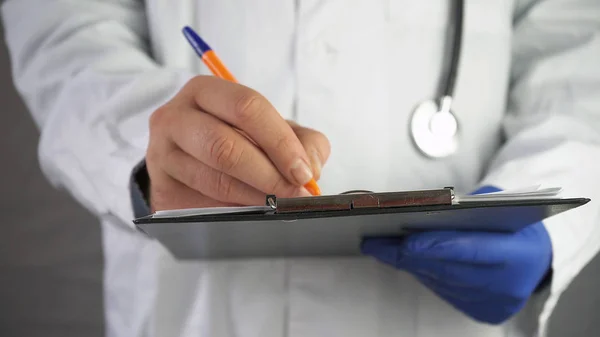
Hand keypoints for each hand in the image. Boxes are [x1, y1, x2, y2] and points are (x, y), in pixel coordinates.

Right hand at [146, 76, 329, 210]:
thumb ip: (301, 141)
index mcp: (205, 92)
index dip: (280, 142)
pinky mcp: (161, 188)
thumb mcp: (271, 130)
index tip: (303, 171)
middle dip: (268, 175)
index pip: (247, 108)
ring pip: (214, 179)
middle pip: (225, 146)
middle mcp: (175, 117)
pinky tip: (251, 211)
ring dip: (255, 198)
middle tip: (295, 194)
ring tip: (278, 205)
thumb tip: (311, 168)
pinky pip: (202, 204)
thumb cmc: (237, 140)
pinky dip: (235, 211)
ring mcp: (162, 154)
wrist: (190, 163)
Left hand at [361, 186, 552, 323]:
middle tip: (375, 243)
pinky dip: (422, 273)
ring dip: (409, 264)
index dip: (437, 246)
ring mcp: (493, 303)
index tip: (405, 241)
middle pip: (447, 270)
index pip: (472, 251)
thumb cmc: (516, 225)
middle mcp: (507, 285)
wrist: (537, 259)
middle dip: (408, 255)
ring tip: (380, 247)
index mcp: (519, 254)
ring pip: (439, 282)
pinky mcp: (481, 312)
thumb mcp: (504, 203)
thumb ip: (472, 205)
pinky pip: (442, 290)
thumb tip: (428, 207)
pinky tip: (403, 259)